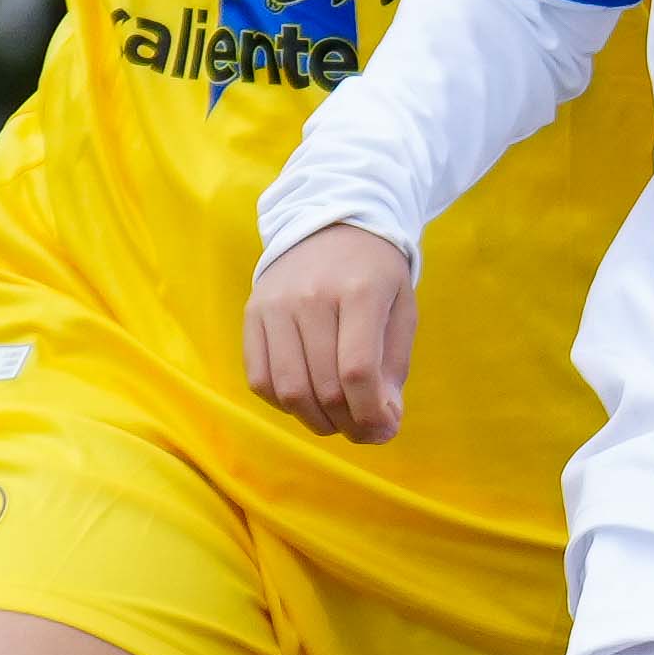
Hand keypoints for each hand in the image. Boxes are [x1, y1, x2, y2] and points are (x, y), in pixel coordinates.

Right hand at [246, 223, 419, 439]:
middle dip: (350, 424)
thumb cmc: (374, 273)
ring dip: (317, 421)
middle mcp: (312, 296)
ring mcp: (276, 305)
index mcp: (360, 291)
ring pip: (289, 390)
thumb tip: (383, 423)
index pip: (358, 370)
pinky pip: (260, 379)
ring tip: (337, 421)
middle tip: (364, 431)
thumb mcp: (401, 309)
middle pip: (325, 386)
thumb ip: (394, 367)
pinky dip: (284, 404)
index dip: (371, 414)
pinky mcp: (252, 314)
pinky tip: (307, 401)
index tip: (384, 430)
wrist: (329, 223)